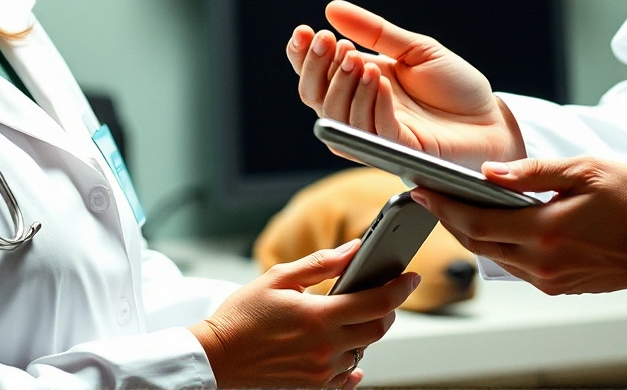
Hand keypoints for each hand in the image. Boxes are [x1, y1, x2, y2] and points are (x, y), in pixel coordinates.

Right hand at [190, 240, 419, 388]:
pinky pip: (347, 376)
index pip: (378, 303)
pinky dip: (352, 361)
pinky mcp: (312, 386)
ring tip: (345, 317)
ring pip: (363, 351)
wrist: (216, 356)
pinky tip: (344, 349)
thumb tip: (354, 249)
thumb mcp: (280, 277)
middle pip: (379, 329)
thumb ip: (322, 263)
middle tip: (380, 294)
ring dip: (364, 332)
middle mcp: (325, 347)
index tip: (410, 277)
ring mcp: (320, 371)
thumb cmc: (241, 316)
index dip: (401, 288)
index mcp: (319, 317)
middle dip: (388, 309)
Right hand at [287, 0, 523, 165]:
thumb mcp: (415, 48)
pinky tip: (378, 79)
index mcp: (361, 84)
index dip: (303, 56)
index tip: (304, 32)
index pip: (317, 73)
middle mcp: (362, 111)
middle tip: (332, 42)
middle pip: (315, 98)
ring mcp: (377, 134)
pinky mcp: (400, 151)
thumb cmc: (455, 86)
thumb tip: (332, 8)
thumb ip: (374, 32)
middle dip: (317, 68)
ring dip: (343, 85)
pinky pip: (374, 131)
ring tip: (357, 59)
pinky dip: (372, 103)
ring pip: (337, 119)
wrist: (491, 118)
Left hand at [409, 156, 626, 294]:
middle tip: (432, 197)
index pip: (478, 221)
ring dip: (473, 234)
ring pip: (494, 257)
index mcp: (547, 231)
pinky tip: (497, 227)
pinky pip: (515, 267)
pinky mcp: (558, 286)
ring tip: (459, 207)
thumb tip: (490, 172)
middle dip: (451, 220)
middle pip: (478, 243)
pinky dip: (499, 247)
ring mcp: (551, 279)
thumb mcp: (585, 169)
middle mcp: (544, 262)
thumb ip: (534, 172)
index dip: (445, 207)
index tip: (423, 191)